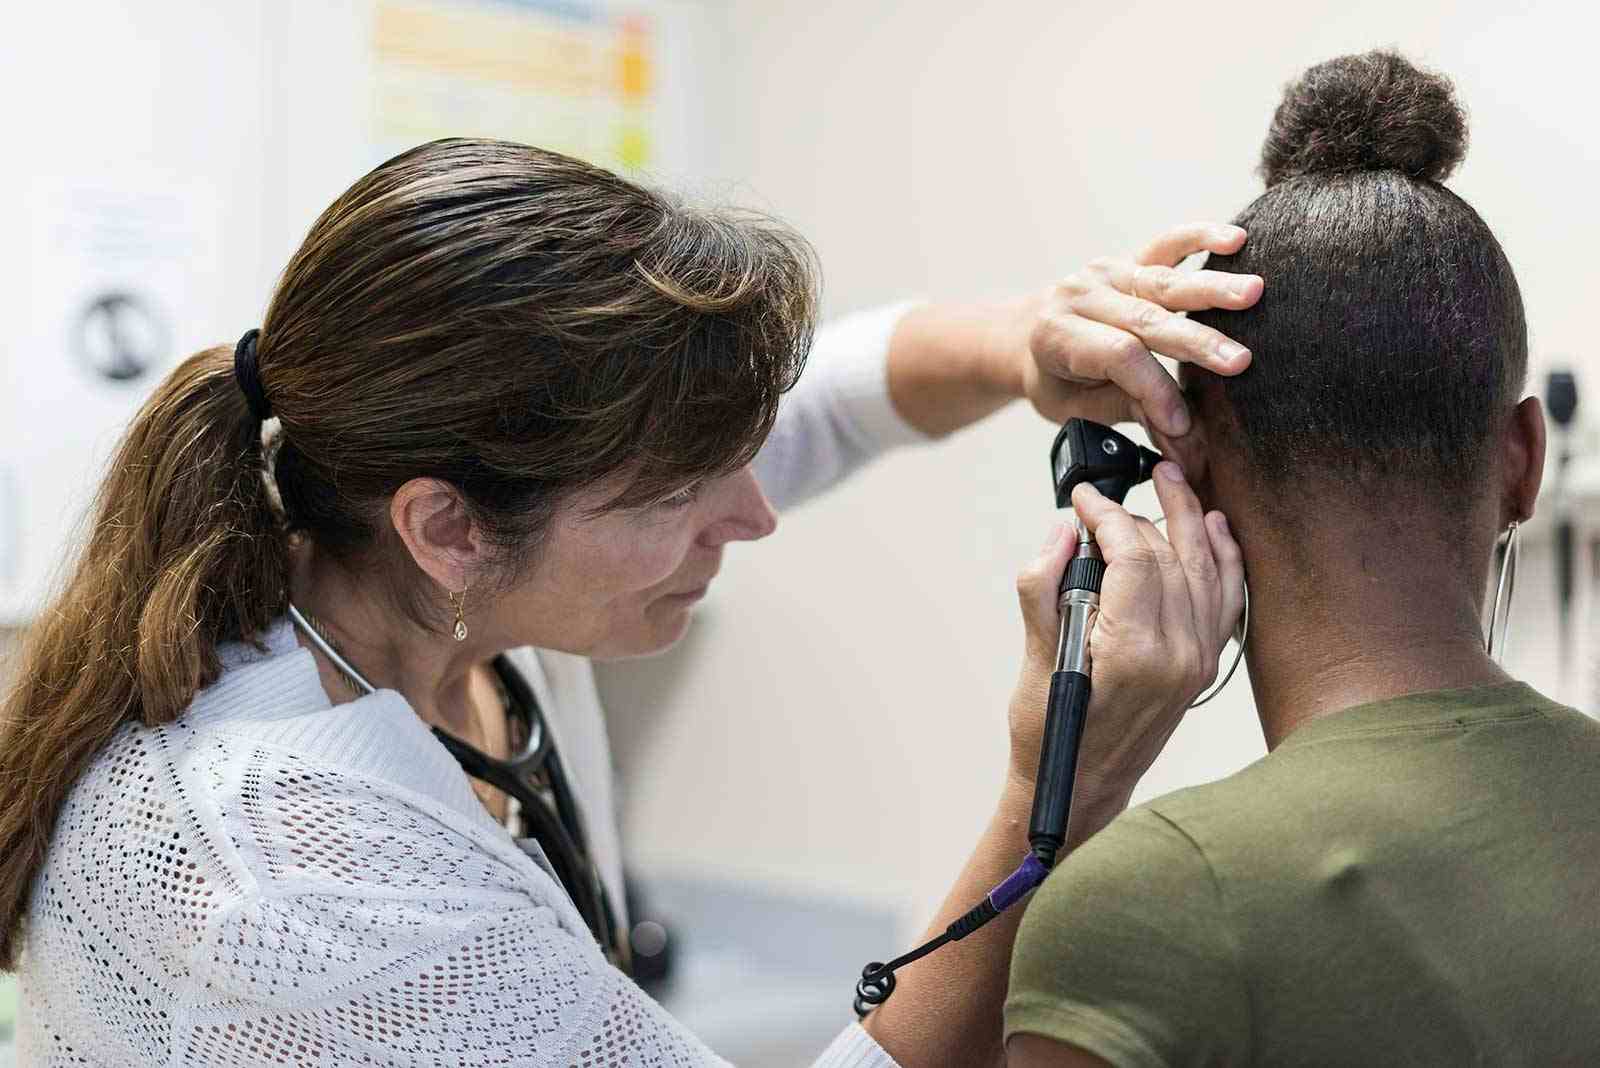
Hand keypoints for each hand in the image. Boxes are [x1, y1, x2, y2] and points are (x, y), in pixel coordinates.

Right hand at [1007, 462, 1243, 826]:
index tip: (1082, 501)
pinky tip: (1216, 528)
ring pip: (1204, 568)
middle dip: (1142, 513)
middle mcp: (1178, 654)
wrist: (1081, 787)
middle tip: (1118, 486)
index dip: (1106, 516)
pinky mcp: (1204, 665)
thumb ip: (1044, 588)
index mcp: (1134, 651)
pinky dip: (1225, 559)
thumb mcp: (1035, 659)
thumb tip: (1064, 532)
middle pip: (1169, 555)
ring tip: (1173, 480)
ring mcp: (1198, 660)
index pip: (1132, 556)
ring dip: (1190, 520)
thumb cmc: (1052, 733)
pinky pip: (1226, 599)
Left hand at [1019, 222, 1263, 479]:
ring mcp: (1105, 272)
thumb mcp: (1075, 407)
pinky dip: (1200, 238)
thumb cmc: (1055, 380)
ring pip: (1163, 281)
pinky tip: (1235, 239)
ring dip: (1212, 289)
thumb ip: (1127, 409)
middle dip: (1196, 342)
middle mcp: (1080, 296)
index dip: (1154, 389)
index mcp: (1057, 334)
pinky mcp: (1128, 260)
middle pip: (1146, 317)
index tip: (1183, 422)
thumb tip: (1182, 433)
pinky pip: (1167, 245)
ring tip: (1254, 293)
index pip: (1119, 356)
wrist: (1027, 337)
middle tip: (1239, 361)